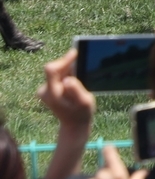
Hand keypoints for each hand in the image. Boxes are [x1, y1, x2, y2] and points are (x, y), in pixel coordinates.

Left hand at [36, 50, 95, 178]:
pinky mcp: (48, 90)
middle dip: (68, 65)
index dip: (63, 60)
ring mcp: (45, 91)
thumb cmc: (82, 113)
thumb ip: (76, 90)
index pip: (52, 70)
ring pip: (56, 72)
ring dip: (68, 70)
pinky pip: (56, 76)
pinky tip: (75, 80)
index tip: (76, 53)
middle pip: (54, 69)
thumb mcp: (85, 102)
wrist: (73, 125)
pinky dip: (66, 74)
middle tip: (82, 67)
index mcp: (52, 93)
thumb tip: (68, 79)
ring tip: (80, 76)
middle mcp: (45, 91)